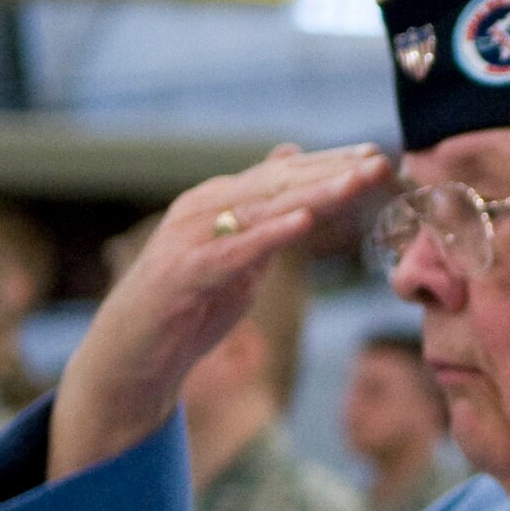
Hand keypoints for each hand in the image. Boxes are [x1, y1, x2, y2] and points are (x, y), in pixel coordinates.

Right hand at [49, 142, 394, 479]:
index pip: (283, 173)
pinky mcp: (182, 273)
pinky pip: (233, 251)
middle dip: (331, 171)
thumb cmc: (189, 305)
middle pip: (277, 183)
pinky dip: (268, 235)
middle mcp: (203, 209)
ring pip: (261, 209)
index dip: (330, 163)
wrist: (131, 355)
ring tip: (353, 183)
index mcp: (219, 202)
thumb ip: (266, 212)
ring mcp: (190, 238)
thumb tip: (292, 160)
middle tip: (378, 161)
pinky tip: (303, 222)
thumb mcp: (239, 255)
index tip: (376, 155)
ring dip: (312, 194)